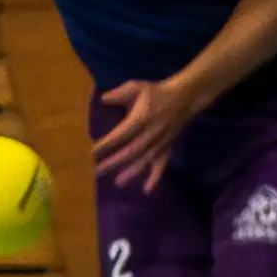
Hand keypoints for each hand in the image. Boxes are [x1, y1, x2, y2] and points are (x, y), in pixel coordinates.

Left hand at [88, 73, 202, 189]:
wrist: (185, 97)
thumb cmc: (156, 91)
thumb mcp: (136, 86)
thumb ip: (119, 94)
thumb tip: (103, 99)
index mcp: (142, 118)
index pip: (121, 134)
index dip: (107, 144)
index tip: (91, 152)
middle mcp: (151, 133)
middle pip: (131, 151)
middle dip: (114, 162)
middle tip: (96, 171)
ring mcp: (161, 142)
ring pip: (145, 160)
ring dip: (131, 172)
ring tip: (117, 183)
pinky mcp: (167, 147)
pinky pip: (162, 164)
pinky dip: (155, 178)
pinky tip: (147, 190)